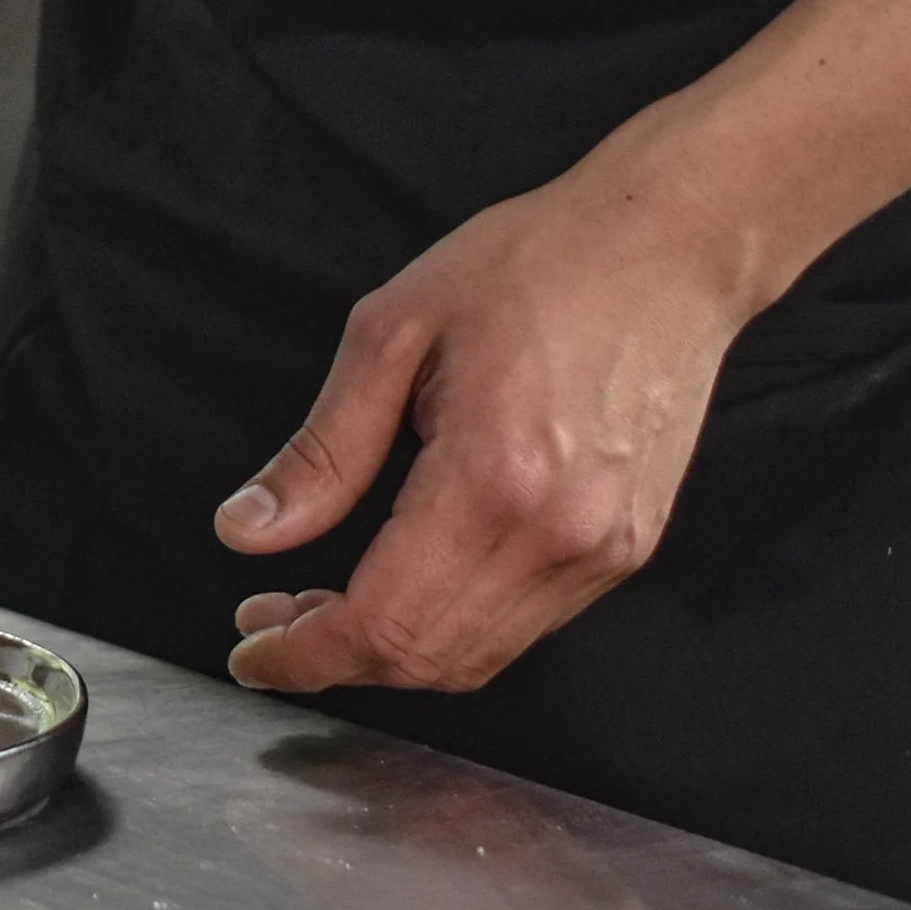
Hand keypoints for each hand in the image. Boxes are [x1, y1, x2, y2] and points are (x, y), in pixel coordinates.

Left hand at [215, 163, 750, 694]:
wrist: (664, 249)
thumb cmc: (534, 266)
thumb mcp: (394, 331)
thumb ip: (322, 450)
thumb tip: (246, 530)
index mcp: (492, 479)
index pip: (382, 624)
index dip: (305, 655)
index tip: (251, 652)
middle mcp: (557, 537)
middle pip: (428, 660)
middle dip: (335, 657)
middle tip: (271, 618)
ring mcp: (603, 552)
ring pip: (478, 658)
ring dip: (394, 651)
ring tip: (328, 601)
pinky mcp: (629, 549)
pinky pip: (527, 625)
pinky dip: (455, 628)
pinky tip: (412, 581)